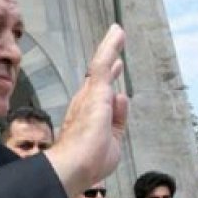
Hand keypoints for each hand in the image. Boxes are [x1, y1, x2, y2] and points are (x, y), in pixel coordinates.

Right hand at [45, 24, 127, 197]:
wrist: (75, 164)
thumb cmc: (88, 162)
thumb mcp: (113, 142)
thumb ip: (118, 120)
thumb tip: (121, 97)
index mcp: (87, 119)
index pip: (100, 99)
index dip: (108, 88)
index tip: (114, 77)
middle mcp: (85, 104)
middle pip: (98, 79)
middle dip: (108, 64)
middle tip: (115, 52)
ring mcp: (89, 95)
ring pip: (101, 65)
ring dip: (110, 48)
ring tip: (117, 33)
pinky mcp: (95, 90)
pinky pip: (103, 62)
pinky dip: (111, 45)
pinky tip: (117, 32)